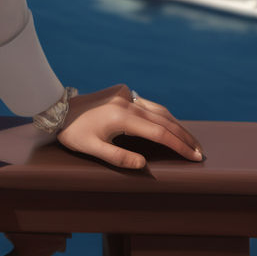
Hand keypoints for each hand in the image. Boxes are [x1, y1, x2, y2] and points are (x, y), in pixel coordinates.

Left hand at [55, 84, 203, 168]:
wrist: (56, 106)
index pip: (159, 132)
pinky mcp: (120, 90)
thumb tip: (144, 165)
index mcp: (122, 117)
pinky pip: (146, 103)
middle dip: (183, 135)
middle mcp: (126, 102)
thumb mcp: (92, 149)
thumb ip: (118, 158)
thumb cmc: (72, 131)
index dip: (179, 145)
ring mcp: (123, 94)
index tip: (194, 157)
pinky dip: (161, 114)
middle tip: (199, 151)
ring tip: (188, 140)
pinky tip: (168, 124)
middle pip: (163, 119)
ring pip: (157, 109)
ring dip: (174, 123)